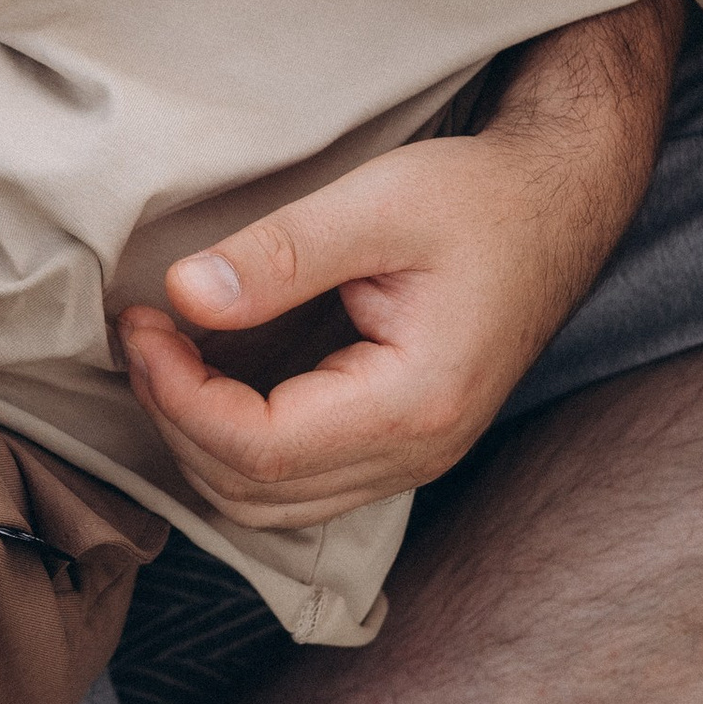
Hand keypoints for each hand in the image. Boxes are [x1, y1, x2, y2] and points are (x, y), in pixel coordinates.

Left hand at [115, 5, 681, 526]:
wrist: (559, 202)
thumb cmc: (480, 196)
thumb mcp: (379, 202)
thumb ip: (280, 252)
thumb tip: (185, 294)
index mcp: (415, 403)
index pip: (258, 448)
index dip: (177, 396)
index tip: (142, 323)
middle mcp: (418, 453)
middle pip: (252, 493)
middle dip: (176, 421)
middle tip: (143, 335)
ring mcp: (413, 459)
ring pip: (268, 506)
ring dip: (200, 443)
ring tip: (167, 357)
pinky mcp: (402, 445)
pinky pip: (297, 485)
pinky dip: (237, 447)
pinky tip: (214, 378)